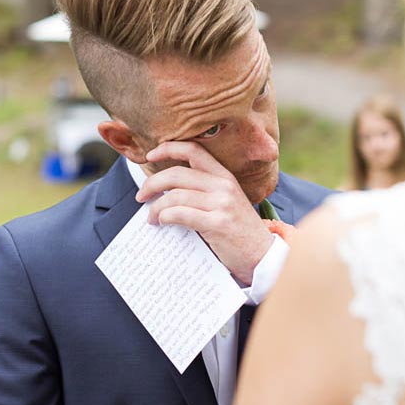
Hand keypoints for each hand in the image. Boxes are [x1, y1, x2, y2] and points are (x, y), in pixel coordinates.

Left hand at [136, 140, 273, 285]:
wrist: (262, 257)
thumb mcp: (225, 202)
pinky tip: (161, 222)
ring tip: (151, 217)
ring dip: (156, 206)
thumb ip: (202, 191)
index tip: (150, 155)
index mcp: (224, 176)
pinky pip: (181, 214)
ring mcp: (222, 204)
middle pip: (177, 174)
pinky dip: (165, 216)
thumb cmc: (238, 231)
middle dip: (152, 183)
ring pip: (175, 195)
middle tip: (141, 195)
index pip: (193, 150)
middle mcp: (223, 185)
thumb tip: (164, 190)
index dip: (169, 148)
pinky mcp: (218, 223)